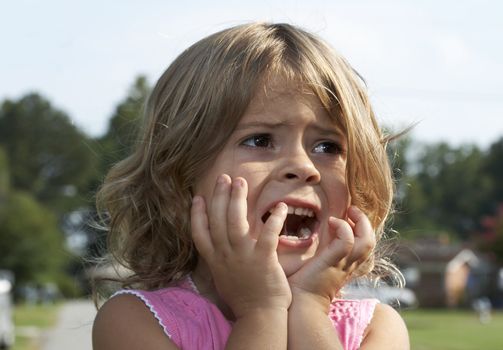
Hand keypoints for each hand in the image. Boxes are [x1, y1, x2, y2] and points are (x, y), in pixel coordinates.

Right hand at [191, 174, 291, 318]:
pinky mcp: (263, 259)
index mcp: (215, 260)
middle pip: (217, 220)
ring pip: (235, 221)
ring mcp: (243, 256)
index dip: (197, 213)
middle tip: (224, 178)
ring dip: (237, 199)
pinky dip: (274, 219)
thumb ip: (220, 259)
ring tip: (240, 182)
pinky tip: (279, 207)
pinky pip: (268, 233)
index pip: (199, 233)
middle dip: (219, 196)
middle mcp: (225, 255)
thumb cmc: (243, 298)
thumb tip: (220, 245)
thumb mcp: (223, 278)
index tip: (199, 197)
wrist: (259, 316)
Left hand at [288, 206, 374, 309]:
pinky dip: (342, 228)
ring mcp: (343, 264)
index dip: (361, 229)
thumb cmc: (302, 287)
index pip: (364, 246)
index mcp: (345, 266)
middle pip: (371, 242)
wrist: (299, 306)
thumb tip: (317, 236)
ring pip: (367, 241)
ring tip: (348, 211)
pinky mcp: (333, 263)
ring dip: (360, 222)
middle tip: (352, 209)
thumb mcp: (317, 265)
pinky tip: (330, 221)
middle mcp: (348, 265)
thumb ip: (321, 252)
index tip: (348, 217)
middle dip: (365, 222)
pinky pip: (347, 242)